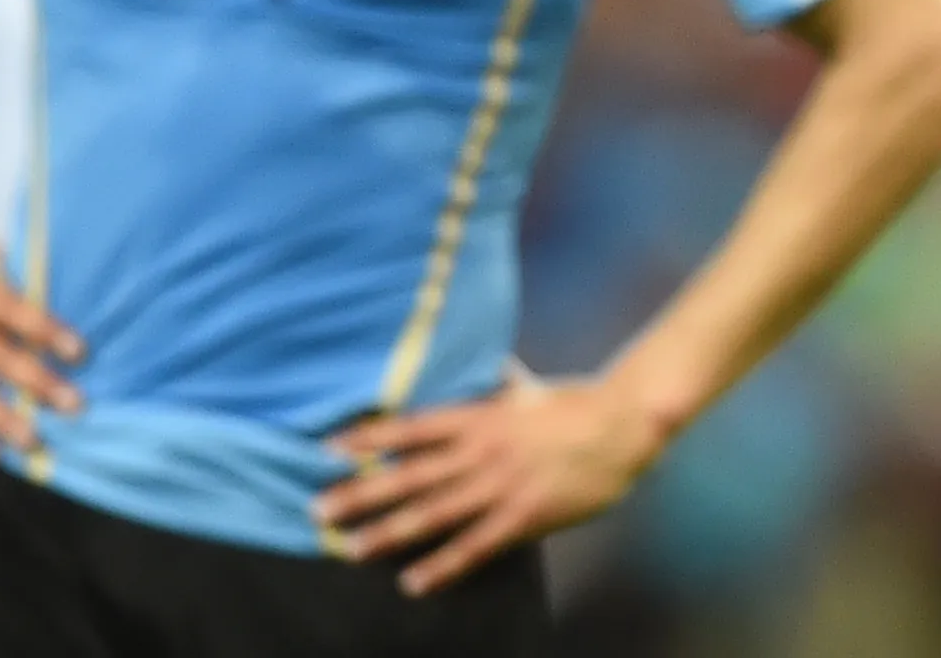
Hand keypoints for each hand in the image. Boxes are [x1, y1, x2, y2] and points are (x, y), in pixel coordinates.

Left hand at [316, 371, 671, 595]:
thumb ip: (495, 383)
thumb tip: (479, 358)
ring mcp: (500, 486)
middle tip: (318, 510)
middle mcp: (480, 451)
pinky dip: (442, 566)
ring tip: (351, 548)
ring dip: (388, 532)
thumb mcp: (525, 388)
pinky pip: (474, 547)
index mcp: (479, 416)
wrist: (622, 425)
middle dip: (361, 493)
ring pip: (433, 514)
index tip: (328, 449)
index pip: (411, 428)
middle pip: (409, 475)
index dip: (369, 438)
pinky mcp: (522, 517)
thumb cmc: (574, 403)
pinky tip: (413, 582)